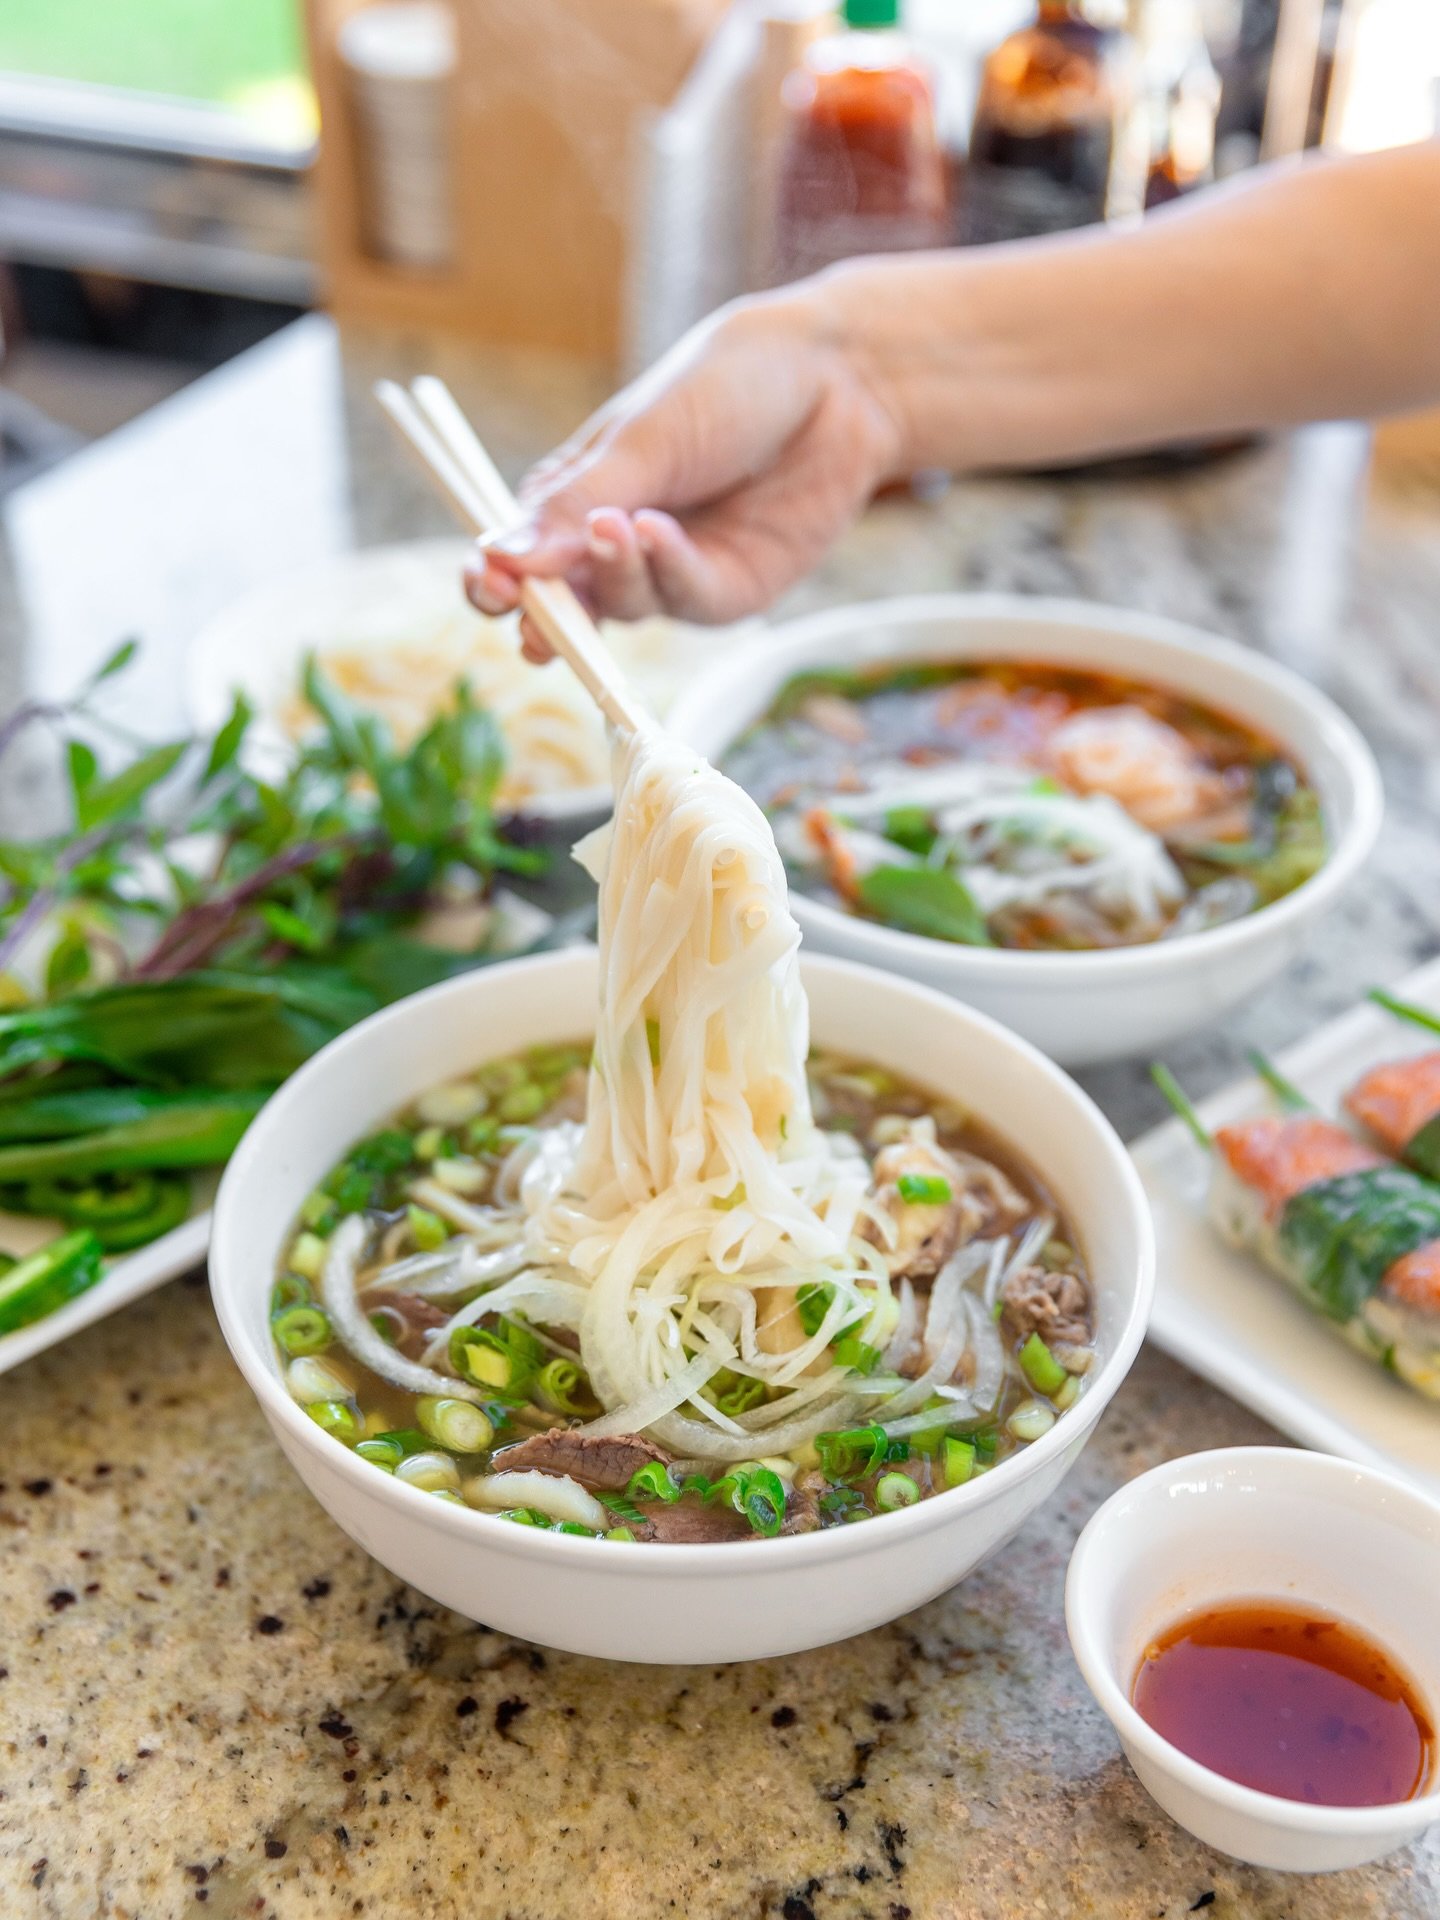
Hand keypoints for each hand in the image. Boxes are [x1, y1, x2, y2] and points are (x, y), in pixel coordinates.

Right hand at [463, 281, 903, 656]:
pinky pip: (684, 599)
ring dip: (614, 575)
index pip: (516, 555)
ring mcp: (669, 575)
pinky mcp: (725, 592)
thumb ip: (574, 505)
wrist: (834, 382)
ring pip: (622, 606)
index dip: (494, 578)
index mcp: (576, 498)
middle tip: (529, 611)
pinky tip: (658, 531)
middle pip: (562, 605)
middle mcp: (614, 547)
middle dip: (544, 614)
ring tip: (620, 526)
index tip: (485, 581)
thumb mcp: (639, 440)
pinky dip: (666, 570)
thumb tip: (499, 560)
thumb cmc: (725, 389)